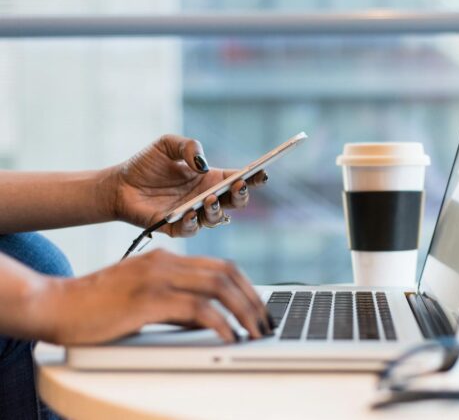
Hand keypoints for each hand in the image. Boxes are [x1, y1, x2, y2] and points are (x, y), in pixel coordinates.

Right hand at [34, 249, 271, 344]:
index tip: (260, 308)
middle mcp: (165, 262)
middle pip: (227, 273)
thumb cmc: (96, 307)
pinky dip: (220, 323)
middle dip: (253, 300)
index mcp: (166, 259)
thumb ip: (176, 303)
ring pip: (218, 287)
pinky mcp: (147, 299)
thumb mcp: (143, 298)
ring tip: (255, 333)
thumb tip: (209, 320)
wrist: (54, 305)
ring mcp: (157, 278)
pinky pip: (197, 309)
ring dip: (244, 311)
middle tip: (265, 323)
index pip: (221, 266)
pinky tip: (229, 337)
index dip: (247, 287)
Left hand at [107, 134, 267, 236]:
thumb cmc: (146, 164)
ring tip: (210, 199)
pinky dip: (193, 223)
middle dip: (241, 195)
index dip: (253, 177)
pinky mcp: (175, 228)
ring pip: (217, 219)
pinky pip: (191, 230)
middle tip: (238, 186)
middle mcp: (206, 198)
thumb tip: (202, 164)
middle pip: (235, 202)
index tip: (261, 172)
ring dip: (217, 210)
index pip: (239, 179)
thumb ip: (188, 146)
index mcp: (210, 179)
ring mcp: (193, 214)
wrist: (118, 184)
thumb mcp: (167, 144)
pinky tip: (190, 212)